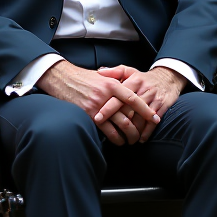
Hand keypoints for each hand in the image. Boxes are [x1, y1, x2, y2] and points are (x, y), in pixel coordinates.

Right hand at [37, 60, 159, 146]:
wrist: (62, 78)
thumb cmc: (82, 77)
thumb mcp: (102, 75)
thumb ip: (116, 81)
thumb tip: (130, 89)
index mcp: (112, 84)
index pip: (134, 99)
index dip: (146, 110)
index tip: (155, 118)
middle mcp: (107, 95)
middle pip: (129, 115)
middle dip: (138, 128)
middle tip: (141, 135)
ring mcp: (97, 106)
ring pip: (120, 124)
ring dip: (128, 135)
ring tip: (131, 140)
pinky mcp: (89, 114)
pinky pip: (106, 130)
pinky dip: (115, 138)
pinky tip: (118, 141)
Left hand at [98, 64, 185, 140]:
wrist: (168, 77)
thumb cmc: (143, 77)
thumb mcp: (130, 71)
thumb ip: (114, 72)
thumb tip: (99, 71)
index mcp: (134, 81)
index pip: (119, 96)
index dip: (108, 108)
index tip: (98, 117)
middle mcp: (144, 90)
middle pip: (129, 108)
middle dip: (118, 121)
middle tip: (108, 130)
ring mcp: (154, 99)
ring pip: (141, 117)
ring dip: (133, 129)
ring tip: (123, 137)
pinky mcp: (162, 106)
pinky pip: (154, 121)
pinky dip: (147, 131)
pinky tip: (141, 138)